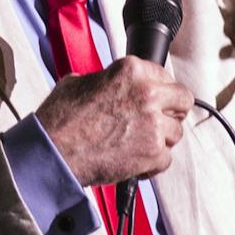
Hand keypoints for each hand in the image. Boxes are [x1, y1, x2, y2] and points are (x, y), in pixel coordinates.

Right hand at [35, 57, 193, 186]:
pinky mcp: (153, 153)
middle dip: (172, 111)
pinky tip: (135, 161)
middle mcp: (147, 94)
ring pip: (176, 132)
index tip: (156, 99)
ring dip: (161, 139)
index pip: (165, 75)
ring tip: (139, 143)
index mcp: (131, 71)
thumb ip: (105, 79)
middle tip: (160, 120)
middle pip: (182, 100)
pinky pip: (166, 158)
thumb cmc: (59, 120)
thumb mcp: (79, 83)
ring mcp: (153, 124)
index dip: (159, 89)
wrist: (52, 153)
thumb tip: (110, 84)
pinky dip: (152, 163)